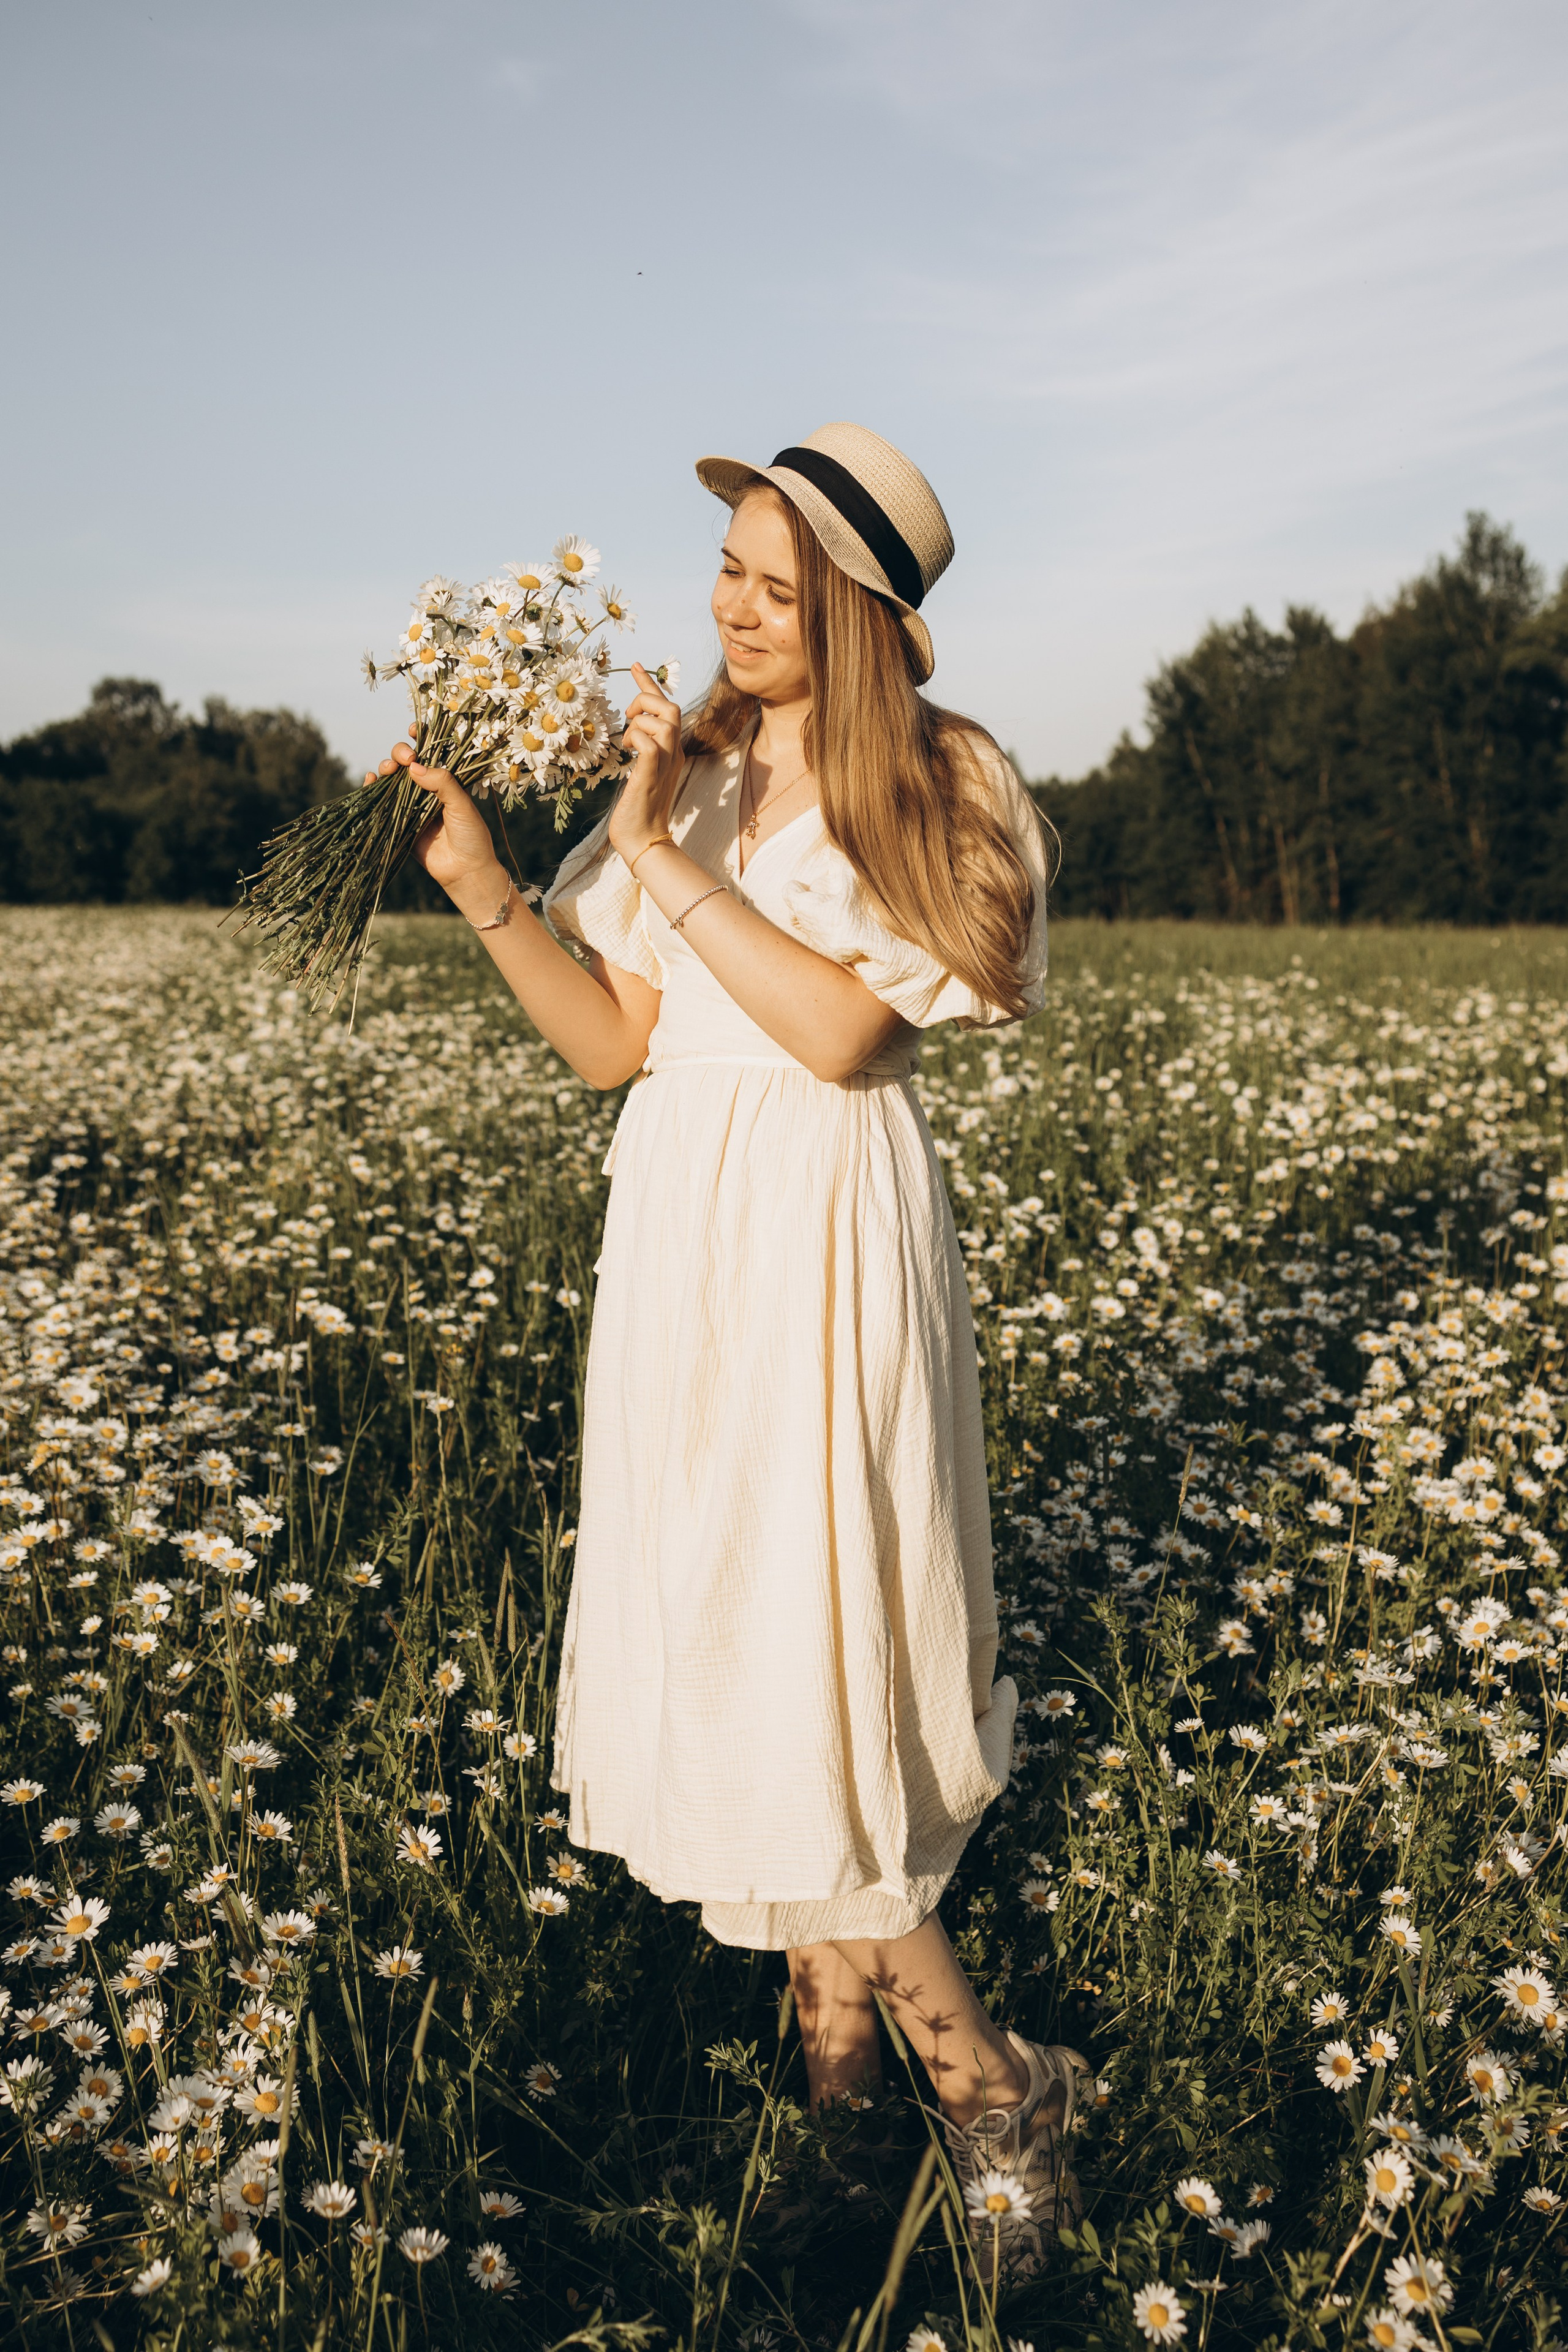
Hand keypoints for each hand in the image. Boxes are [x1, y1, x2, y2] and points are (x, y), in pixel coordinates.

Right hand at [366, 742, 506, 915]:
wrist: (465, 872)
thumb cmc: (471, 837)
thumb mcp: (462, 805)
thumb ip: (442, 783)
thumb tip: (414, 766)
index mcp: (445, 780)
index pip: (430, 752)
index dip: (421, 737)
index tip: (414, 730)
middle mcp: (426, 789)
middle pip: (406, 762)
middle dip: (400, 753)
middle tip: (406, 758)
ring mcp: (410, 804)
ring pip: (392, 778)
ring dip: (386, 768)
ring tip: (388, 771)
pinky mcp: (398, 820)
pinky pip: (381, 800)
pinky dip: (373, 788)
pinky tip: (370, 781)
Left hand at [607, 664, 684, 864]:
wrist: (642, 839)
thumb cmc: (636, 810)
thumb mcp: (640, 773)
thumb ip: (641, 753)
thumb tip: (630, 738)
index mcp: (671, 751)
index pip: (665, 709)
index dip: (649, 684)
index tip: (634, 666)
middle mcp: (673, 753)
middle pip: (671, 707)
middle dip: (645, 699)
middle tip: (627, 717)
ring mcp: (666, 762)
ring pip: (664, 719)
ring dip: (638, 722)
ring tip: (626, 742)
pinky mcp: (653, 773)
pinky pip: (649, 742)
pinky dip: (635, 739)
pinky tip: (627, 753)